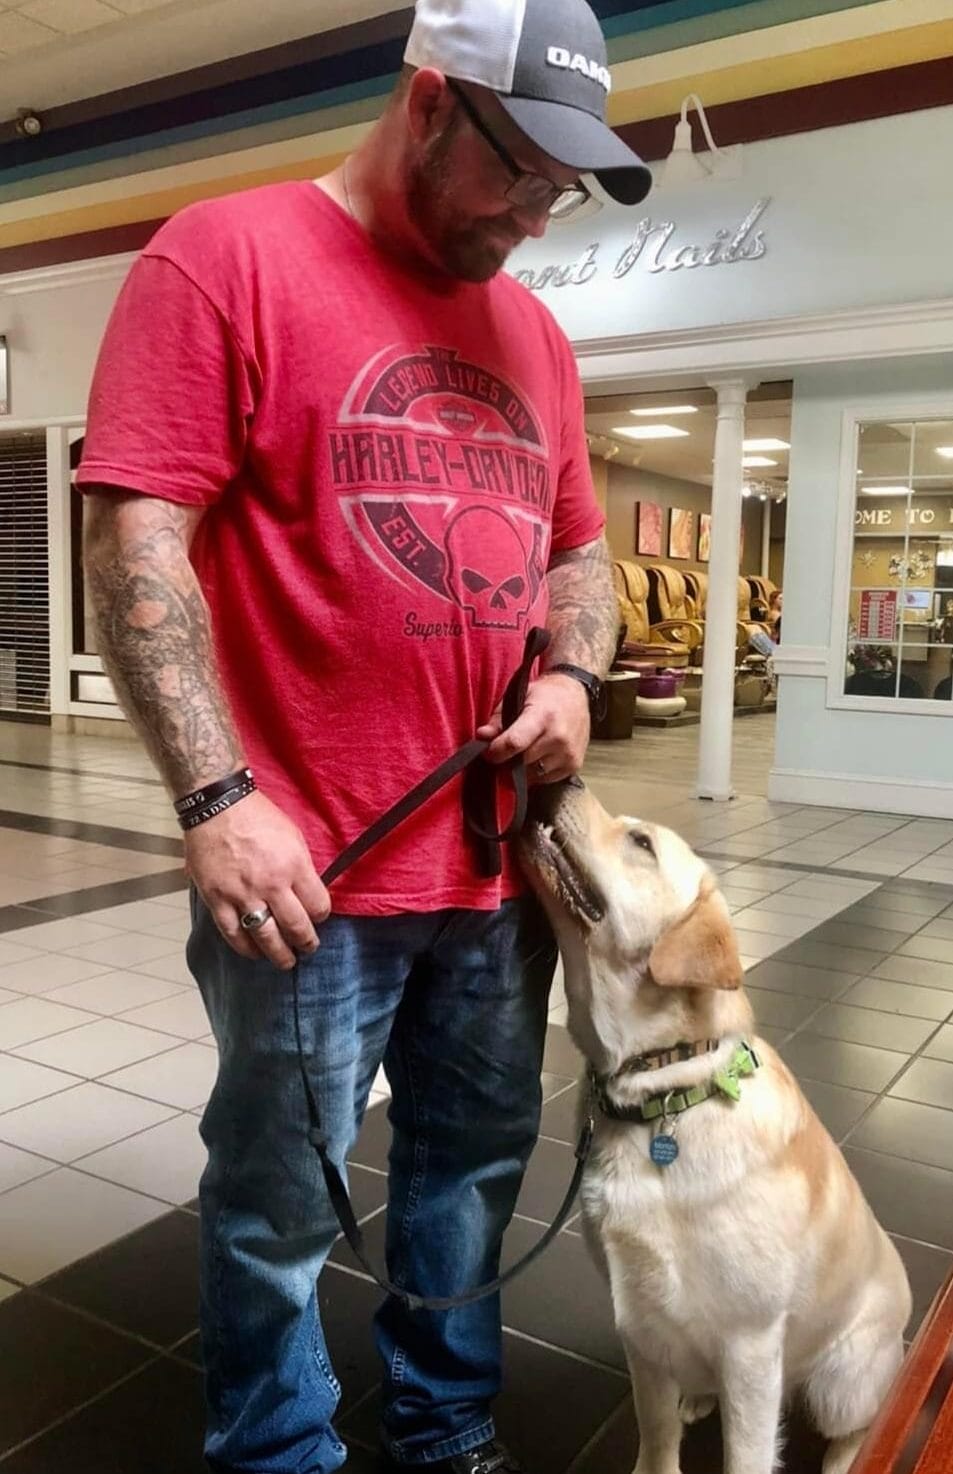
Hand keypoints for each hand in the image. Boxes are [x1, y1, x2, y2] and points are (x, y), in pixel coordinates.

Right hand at [184, 790, 330, 970]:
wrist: (217, 806)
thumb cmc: (258, 816)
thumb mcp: (293, 836)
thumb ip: (302, 867)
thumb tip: (309, 892)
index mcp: (293, 866)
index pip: (318, 905)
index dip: (321, 916)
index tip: (318, 917)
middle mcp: (270, 884)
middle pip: (296, 927)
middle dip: (306, 943)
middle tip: (309, 948)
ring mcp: (242, 894)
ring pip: (266, 937)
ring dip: (279, 954)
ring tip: (286, 961)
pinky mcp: (217, 899)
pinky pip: (234, 933)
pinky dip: (246, 948)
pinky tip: (254, 953)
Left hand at [476, 673, 589, 783]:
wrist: (576, 695)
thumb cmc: (544, 696)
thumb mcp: (518, 698)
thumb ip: (498, 720)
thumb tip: (482, 737)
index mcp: (543, 716)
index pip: (514, 743)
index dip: (496, 751)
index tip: (488, 752)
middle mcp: (558, 737)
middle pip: (521, 762)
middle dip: (507, 760)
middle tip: (504, 752)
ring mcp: (568, 754)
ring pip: (532, 775)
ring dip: (521, 768)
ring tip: (522, 753)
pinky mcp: (574, 766)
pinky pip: (545, 780)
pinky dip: (536, 772)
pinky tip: (536, 757)